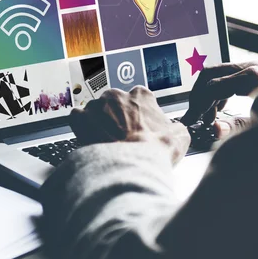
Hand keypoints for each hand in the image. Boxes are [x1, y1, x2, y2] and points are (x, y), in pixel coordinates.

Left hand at [69, 87, 190, 163]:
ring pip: (96, 110)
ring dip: (98, 122)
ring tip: (104, 141)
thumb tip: (175, 129)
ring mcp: (97, 105)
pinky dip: (81, 126)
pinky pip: (77, 117)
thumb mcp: (180, 137)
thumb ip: (176, 127)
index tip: (138, 127)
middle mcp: (117, 95)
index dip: (138, 115)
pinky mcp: (80, 117)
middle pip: (115, 104)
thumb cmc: (156, 150)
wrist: (132, 164)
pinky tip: (88, 138)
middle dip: (116, 118)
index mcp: (141, 95)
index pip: (139, 99)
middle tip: (120, 137)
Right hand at [181, 62, 257, 135]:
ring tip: (207, 117)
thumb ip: (240, 127)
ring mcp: (254, 68)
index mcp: (256, 78)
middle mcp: (253, 68)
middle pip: (211, 74)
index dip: (199, 104)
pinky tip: (219, 108)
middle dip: (198, 95)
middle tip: (193, 115)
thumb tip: (216, 129)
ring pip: (217, 73)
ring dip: (206, 93)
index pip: (213, 86)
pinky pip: (227, 76)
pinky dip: (218, 90)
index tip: (191, 119)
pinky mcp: (255, 72)